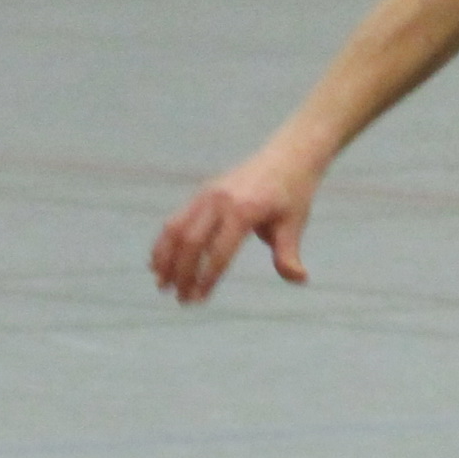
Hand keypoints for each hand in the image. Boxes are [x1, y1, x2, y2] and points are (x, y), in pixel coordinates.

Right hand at [151, 150, 319, 302]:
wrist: (287, 157)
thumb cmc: (293, 194)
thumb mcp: (294, 224)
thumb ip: (288, 253)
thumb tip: (299, 279)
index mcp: (243, 210)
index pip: (220, 252)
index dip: (208, 277)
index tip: (199, 299)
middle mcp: (219, 200)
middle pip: (192, 241)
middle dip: (183, 273)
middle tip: (182, 300)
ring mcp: (207, 194)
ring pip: (176, 228)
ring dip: (166, 258)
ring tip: (162, 285)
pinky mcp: (202, 193)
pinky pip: (177, 218)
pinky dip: (165, 241)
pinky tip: (159, 263)